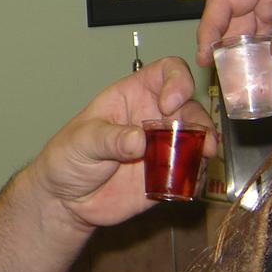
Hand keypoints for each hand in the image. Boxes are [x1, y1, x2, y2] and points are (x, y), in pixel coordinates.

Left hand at [31, 57, 215, 229]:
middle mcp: (154, 117)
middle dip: (200, 120)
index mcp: (133, 96)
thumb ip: (108, 138)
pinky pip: (192, 173)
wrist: (65, 199)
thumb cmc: (67, 157)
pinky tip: (192, 183)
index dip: (177, 81)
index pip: (167, 72)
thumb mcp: (81, 141)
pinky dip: (198, 176)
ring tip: (204, 157)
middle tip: (198, 139)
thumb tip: (139, 140)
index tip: (170, 103)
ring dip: (206, 147)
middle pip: (191, 106)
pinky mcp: (168, 176)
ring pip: (198, 138)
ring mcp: (163, 147)